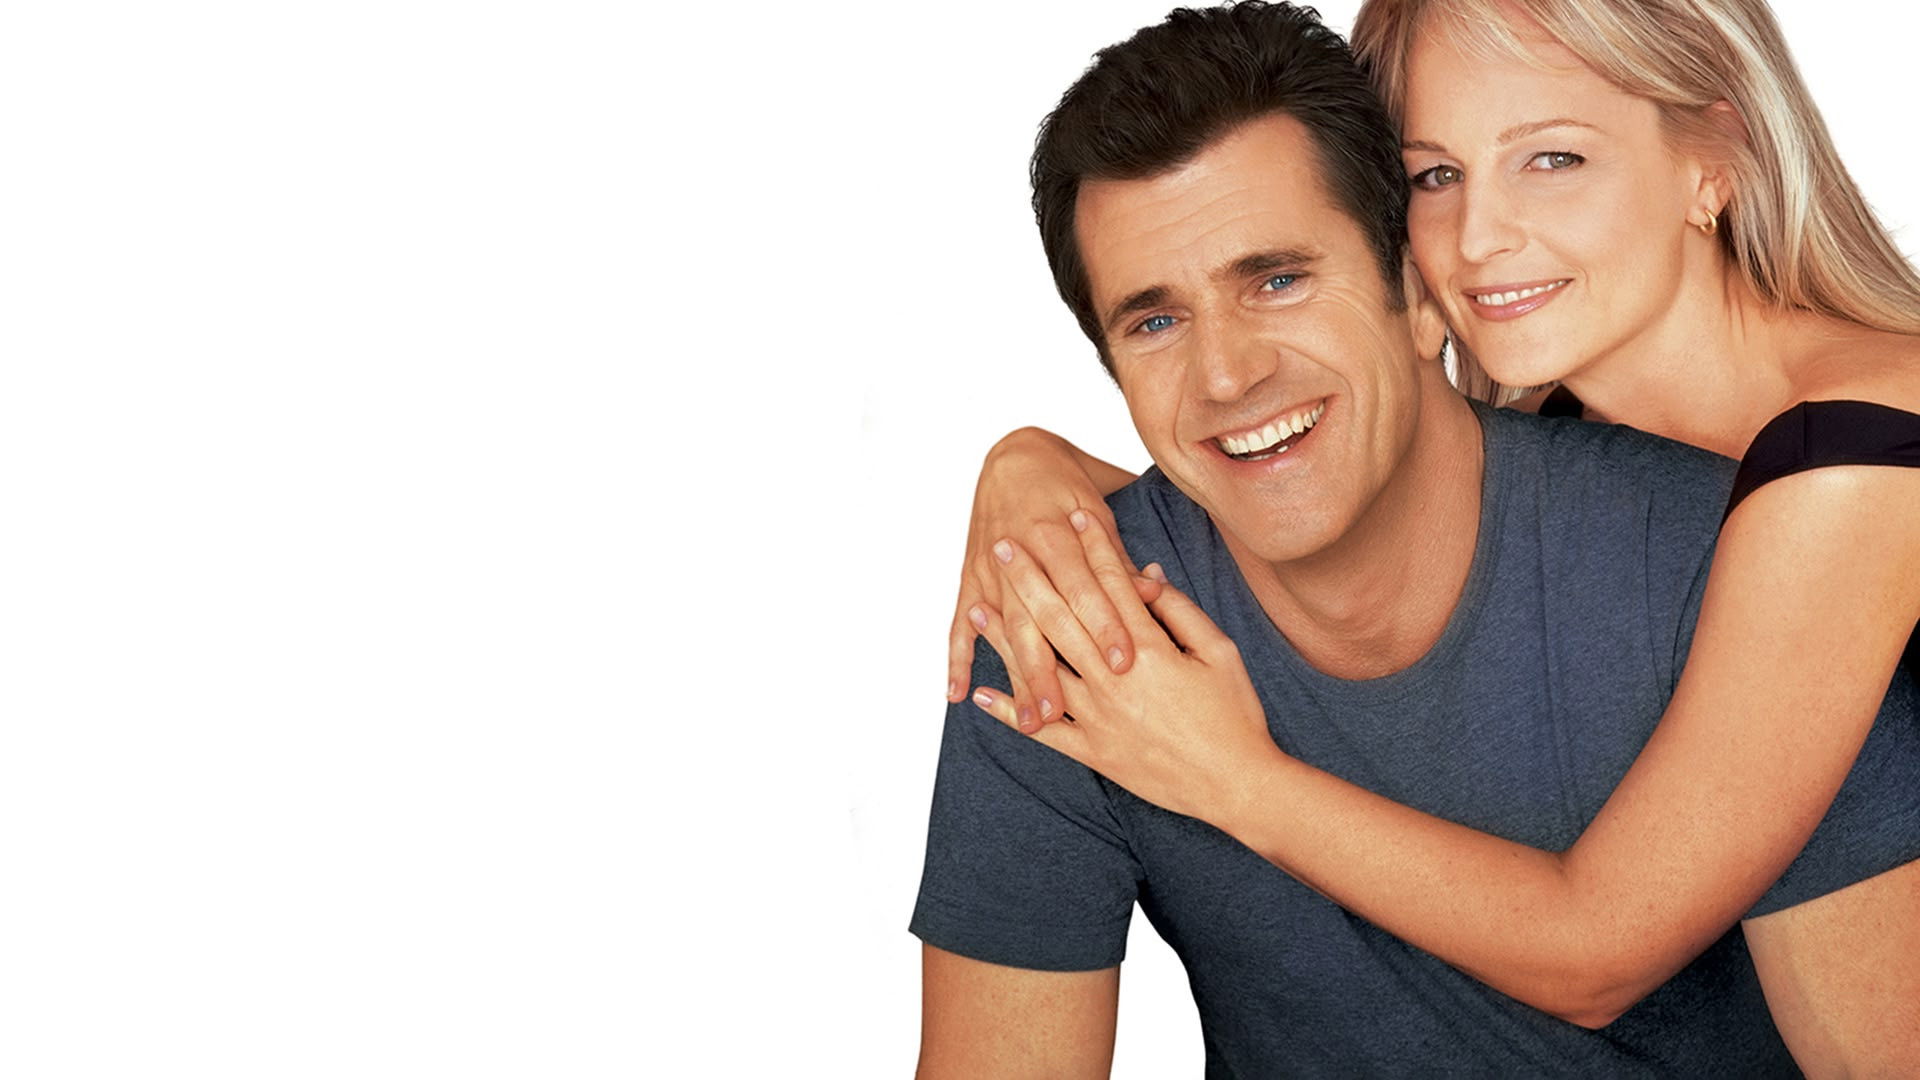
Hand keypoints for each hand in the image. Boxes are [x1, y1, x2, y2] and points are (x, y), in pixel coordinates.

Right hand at [946, 429, 1156, 725]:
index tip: (1123, 663)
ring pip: (1003, 631)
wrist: (1014, 454)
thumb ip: (1118, 557)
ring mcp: (990, 570)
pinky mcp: (971, 578)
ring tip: (1030, 721)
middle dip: (1050, 668)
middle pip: (1037, 620)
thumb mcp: (1099, 508)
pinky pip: (958, 623)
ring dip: (1015, 677)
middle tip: (1065, 714)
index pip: (1085, 586)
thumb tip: (1150, 592)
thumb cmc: (1067, 483)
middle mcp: (1020, 554)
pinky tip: (957, 693)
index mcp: (1058, 532)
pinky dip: (956, 658)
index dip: (1105, 624)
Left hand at [970, 521, 1284, 825]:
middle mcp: (1114, 680)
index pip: (1111, 585)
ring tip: (978, 605)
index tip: (1072, 514)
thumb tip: (1147, 576)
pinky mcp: (1094, 752)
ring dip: (1005, 636)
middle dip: (1030, 577)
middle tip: (1003, 545)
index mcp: (1148, 650)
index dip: (1091, 546)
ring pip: (1041, 668)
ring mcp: (1098, 718)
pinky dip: (1010, 713)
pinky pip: (1044, 731)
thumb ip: (1179, 612)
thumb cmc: (1235, 715)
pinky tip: (981, 693)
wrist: (1237, 785)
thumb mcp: (1219, 652)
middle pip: (1062, 617)